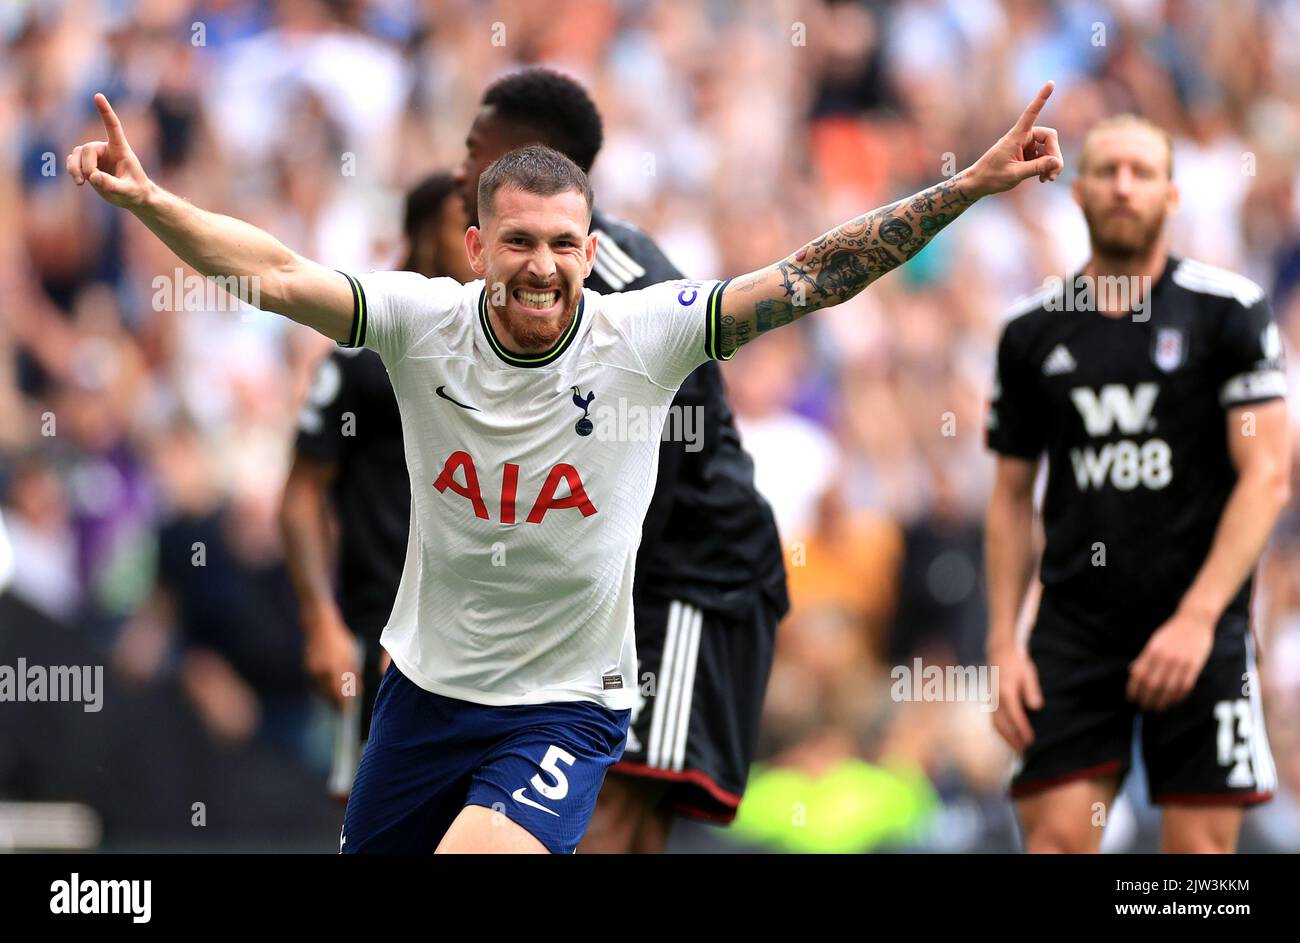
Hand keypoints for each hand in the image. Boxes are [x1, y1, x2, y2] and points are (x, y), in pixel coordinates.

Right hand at [66, 93, 152, 208]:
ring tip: (80, 183)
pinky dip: (72, 170)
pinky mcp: (87, 164)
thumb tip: (93, 177)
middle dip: (87, 166)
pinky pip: (73, 162)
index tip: (98, 96)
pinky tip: (79, 181)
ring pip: (77, 154)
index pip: (113, 127)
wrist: (132, 197)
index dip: (105, 111)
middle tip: (93, 180)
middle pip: (88, 149)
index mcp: (121, 149)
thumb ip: (112, 185)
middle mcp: (106, 148)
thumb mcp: (128, 191)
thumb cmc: (135, 191)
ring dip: (74, 168)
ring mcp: (95, 156)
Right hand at [304, 609, 360, 709]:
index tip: (348, 711)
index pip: (339, 694)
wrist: (319, 627)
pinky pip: (316, 685)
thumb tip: (356, 692)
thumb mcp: (350, 657)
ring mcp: (312, 672)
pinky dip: (323, 690)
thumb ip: (353, 675)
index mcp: (335, 669)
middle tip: (343, 711)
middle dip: (336, 704)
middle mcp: (322, 673)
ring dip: (329, 698)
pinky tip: (329, 691)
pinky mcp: (307, 670)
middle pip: (329, 696)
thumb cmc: (339, 641)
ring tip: (337, 702)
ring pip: (322, 692)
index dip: (344, 705)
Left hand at [965, 81, 1062, 197]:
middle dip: (1055, 154)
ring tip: (1048, 179)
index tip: (1050, 83)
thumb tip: (1058, 162)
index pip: (1031, 113)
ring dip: (1051, 163)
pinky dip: (1046, 167)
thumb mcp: (1015, 174)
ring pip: (1049, 148)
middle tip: (1054, 174)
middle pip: (1049, 137)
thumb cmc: (991, 177)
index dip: (1041, 99)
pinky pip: (1044, 157)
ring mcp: (1025, 146)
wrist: (978, 183)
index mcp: (1016, 136)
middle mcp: (1022, 137)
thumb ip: (1037, 168)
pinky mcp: (1026, 154)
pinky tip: (1043, 179)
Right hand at [989, 642, 1043, 752]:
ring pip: (995, 723)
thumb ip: (1032, 690)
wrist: (999, 652)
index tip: (1031, 741)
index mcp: (1006, 691)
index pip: (1015, 715)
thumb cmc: (1017, 663)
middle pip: (1002, 724)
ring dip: (1006, 737)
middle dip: (1013, 739)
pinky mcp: (990, 700)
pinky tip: (1010, 736)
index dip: (1023, 730)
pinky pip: (993, 719)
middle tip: (1025, 751)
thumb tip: (1036, 707)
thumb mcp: (1029, 673)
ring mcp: (991, 699)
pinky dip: (1001, 730)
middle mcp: (996, 698)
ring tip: (1018, 748)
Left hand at [1126, 607, 1215, 710]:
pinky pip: (1184, 687)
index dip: (1133, 689)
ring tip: (1157, 708)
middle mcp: (1164, 658)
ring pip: (1168, 689)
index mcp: (1152, 650)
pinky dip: (1177, 697)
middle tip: (1143, 707)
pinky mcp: (1194, 666)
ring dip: (1161, 702)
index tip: (1131, 698)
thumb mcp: (1153, 641)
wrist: (1194, 620)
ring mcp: (1180, 663)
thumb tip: (1133, 673)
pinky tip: (1172, 701)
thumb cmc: (1172, 631)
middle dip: (1146, 699)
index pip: (1138, 675)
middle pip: (1152, 685)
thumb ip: (1144, 657)